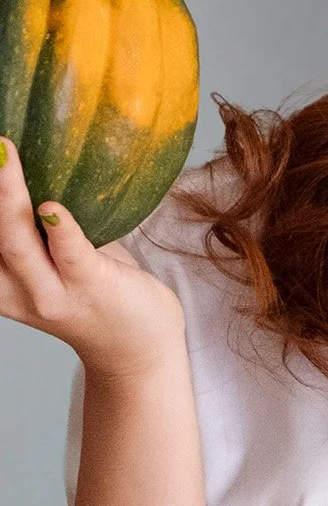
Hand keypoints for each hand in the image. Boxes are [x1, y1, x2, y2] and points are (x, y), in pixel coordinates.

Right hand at [0, 135, 186, 383]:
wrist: (137, 348)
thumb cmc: (95, 292)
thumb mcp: (53, 262)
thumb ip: (38, 228)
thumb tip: (45, 159)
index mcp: (0, 281)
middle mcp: (16, 290)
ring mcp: (53, 293)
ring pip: (18, 244)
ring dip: (8, 198)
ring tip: (5, 157)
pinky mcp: (92, 287)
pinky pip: (70, 255)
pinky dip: (60, 228)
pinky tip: (51, 207)